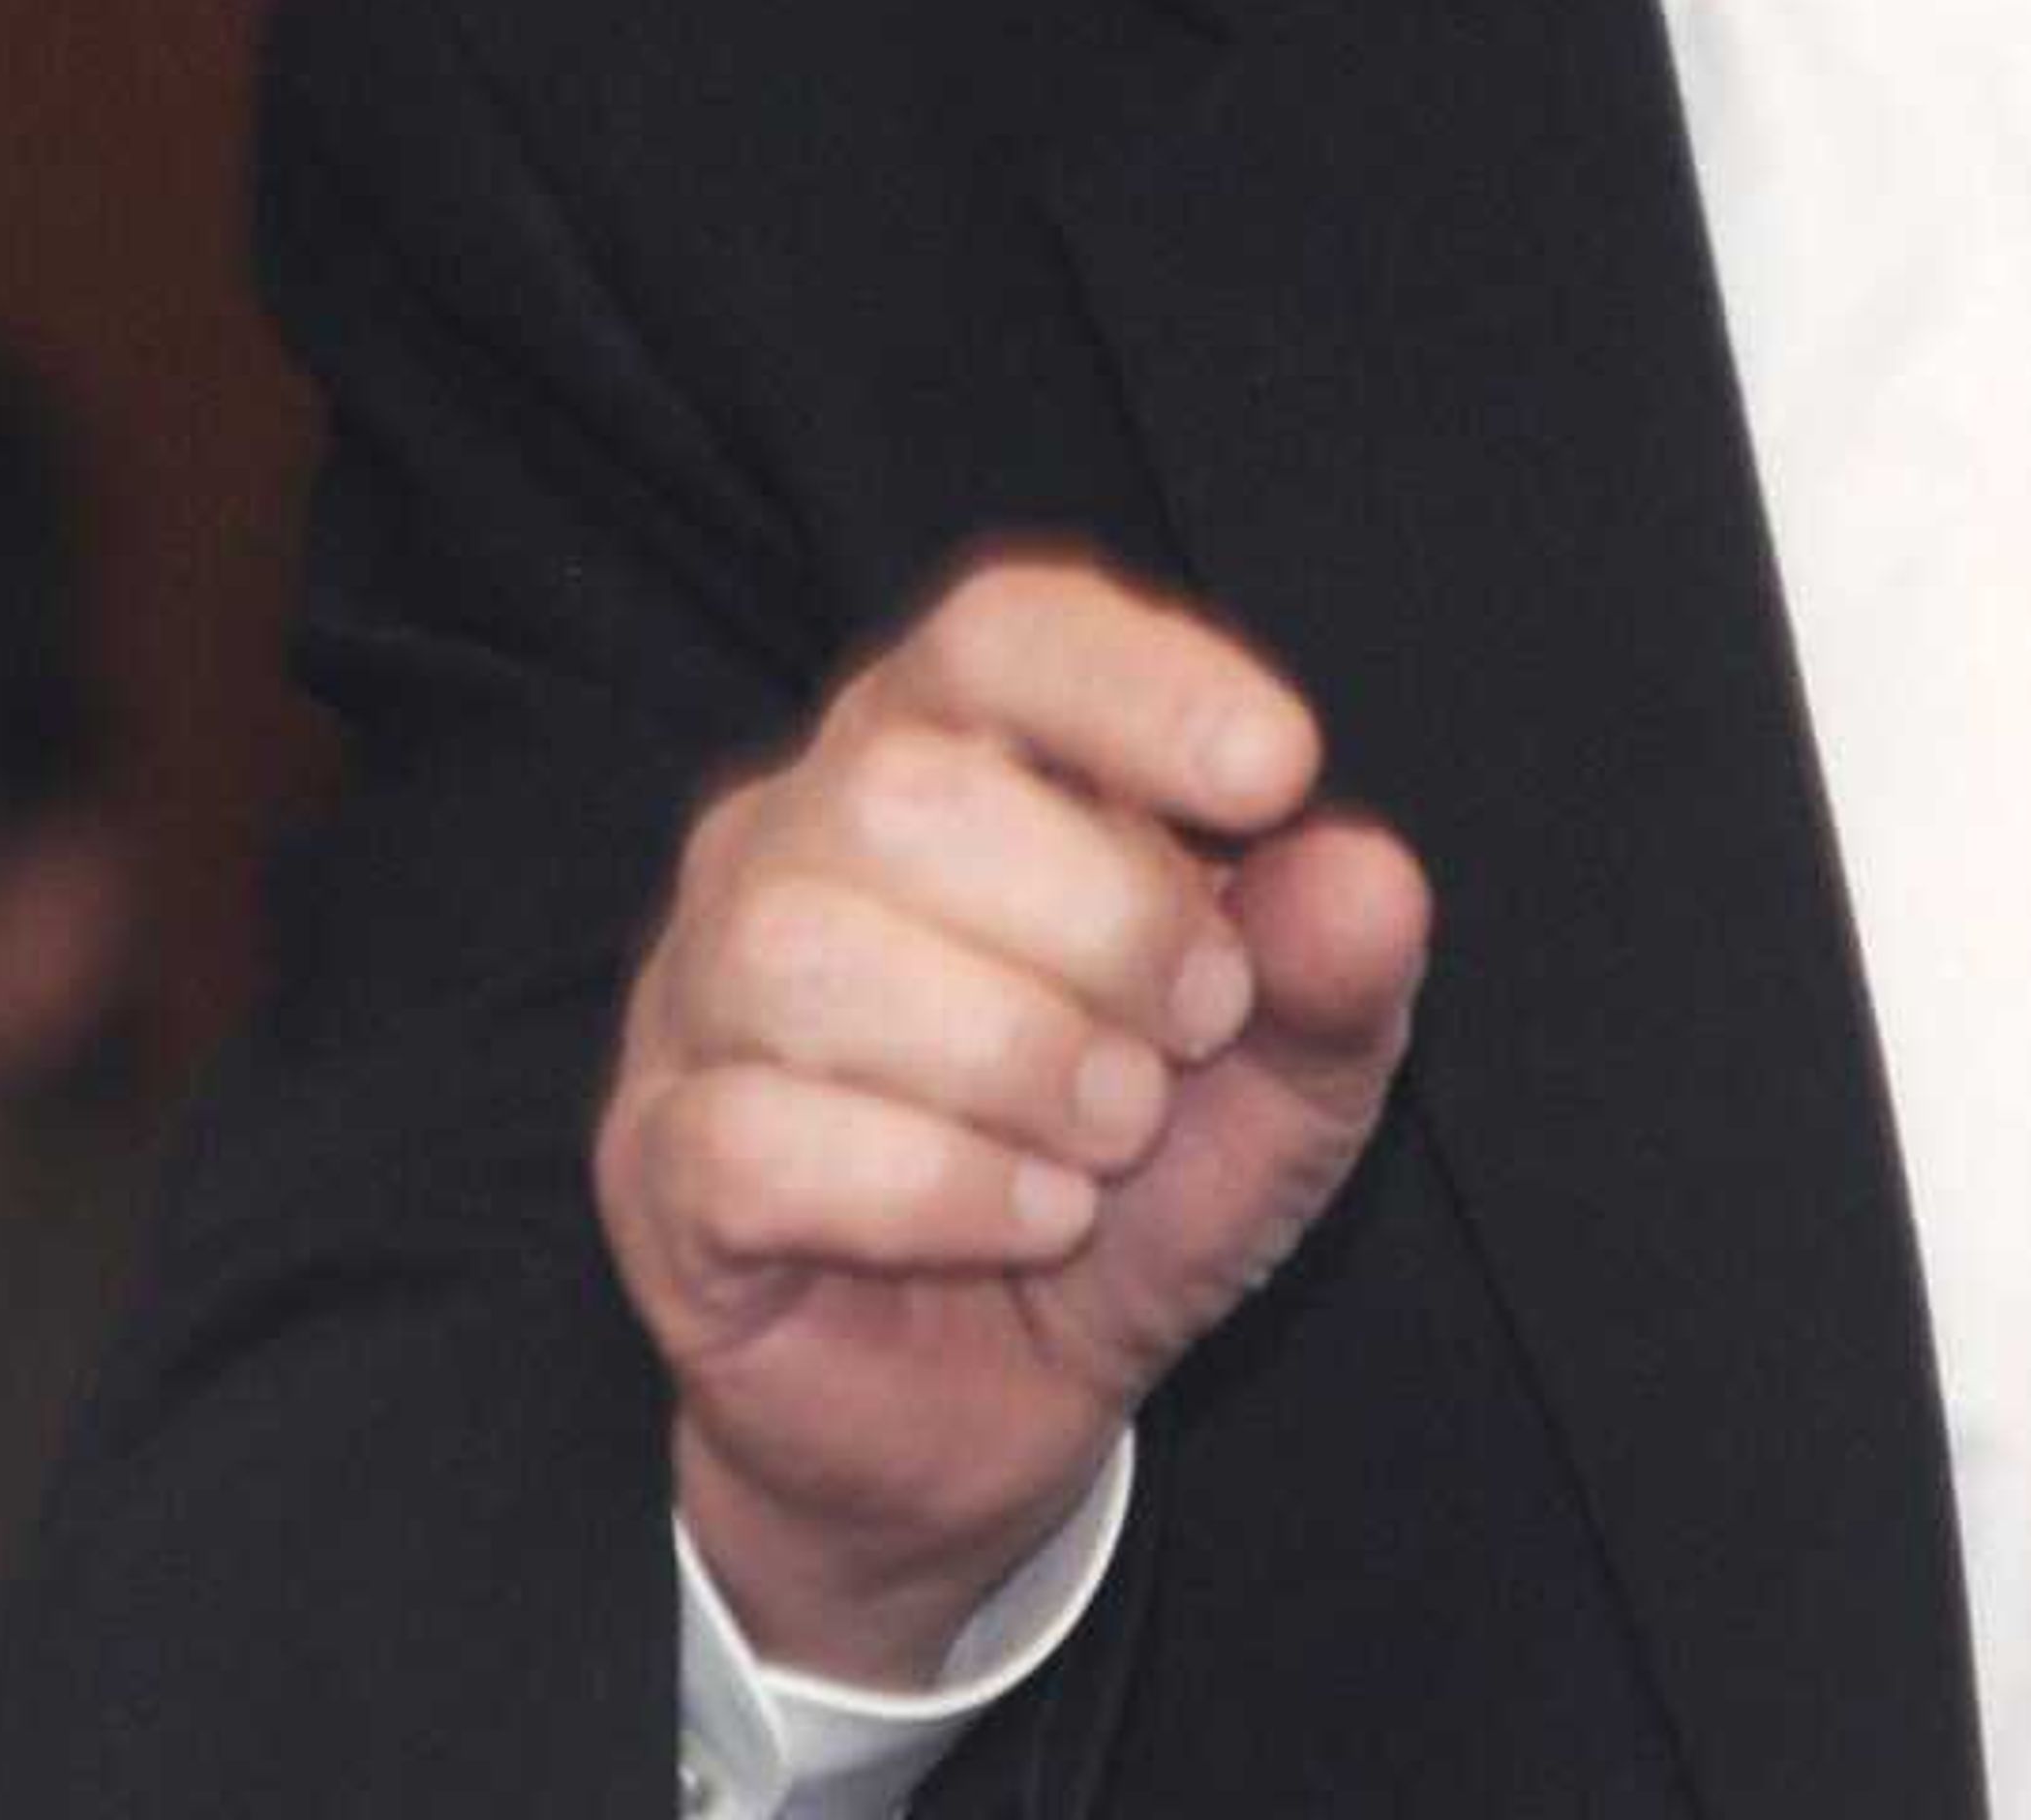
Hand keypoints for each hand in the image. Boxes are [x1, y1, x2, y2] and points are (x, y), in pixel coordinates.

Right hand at [594, 550, 1430, 1685]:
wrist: (1007, 1402)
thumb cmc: (1138, 1173)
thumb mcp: (1286, 1073)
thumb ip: (1333, 967)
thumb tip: (1368, 872)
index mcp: (948, 744)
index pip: (1002, 629)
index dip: (1138, 683)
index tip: (1278, 774)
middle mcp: (795, 830)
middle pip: (906, 791)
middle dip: (1101, 919)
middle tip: (1196, 1027)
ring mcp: (704, 991)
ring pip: (806, 955)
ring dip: (1013, 1059)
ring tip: (1113, 1134)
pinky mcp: (662, 1159)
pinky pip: (755, 1139)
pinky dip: (934, 1188)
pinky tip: (1034, 1220)